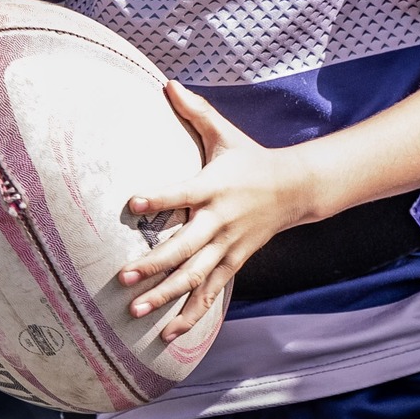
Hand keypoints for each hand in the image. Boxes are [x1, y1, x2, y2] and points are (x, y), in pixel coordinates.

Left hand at [119, 83, 312, 339]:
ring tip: (136, 312)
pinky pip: (211, 292)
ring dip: (165, 296)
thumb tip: (167, 83)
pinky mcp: (233, 263)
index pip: (183, 193)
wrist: (296, 189)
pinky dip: (192, 314)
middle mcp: (220, 221)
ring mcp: (228, 247)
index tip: (133, 203)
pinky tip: (169, 335)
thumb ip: (195, 111)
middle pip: (185, 247)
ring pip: (196, 277)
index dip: (159, 199)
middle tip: (123, 276)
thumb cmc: (250, 158)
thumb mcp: (225, 133)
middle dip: (154, 264)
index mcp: (214, 186)